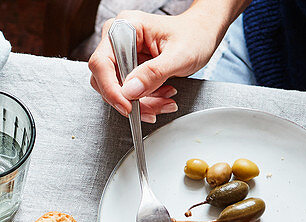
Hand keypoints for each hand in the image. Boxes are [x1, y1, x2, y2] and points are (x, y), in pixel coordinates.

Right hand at [88, 7, 231, 122]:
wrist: (203, 33)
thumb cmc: (195, 34)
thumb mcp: (180, 55)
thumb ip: (154, 73)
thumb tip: (130, 91)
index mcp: (126, 27)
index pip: (102, 62)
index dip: (111, 88)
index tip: (127, 106)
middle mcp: (118, 40)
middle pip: (106, 80)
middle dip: (129, 100)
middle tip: (151, 109)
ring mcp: (122, 55)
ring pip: (116, 90)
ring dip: (139, 103)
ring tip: (164, 101)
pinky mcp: (128, 68)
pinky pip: (127, 92)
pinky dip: (144, 101)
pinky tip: (161, 98)